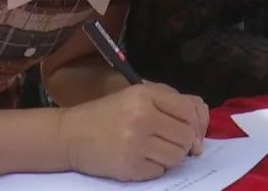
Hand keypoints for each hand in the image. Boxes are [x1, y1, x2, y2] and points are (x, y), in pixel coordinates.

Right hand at [60, 82, 208, 180]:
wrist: (69, 135)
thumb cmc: (107, 113)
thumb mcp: (136, 95)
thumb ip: (171, 105)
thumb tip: (199, 137)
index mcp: (144, 96)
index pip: (189, 110)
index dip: (194, 123)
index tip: (189, 130)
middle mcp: (141, 118)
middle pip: (185, 136)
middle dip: (183, 142)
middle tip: (168, 141)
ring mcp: (135, 144)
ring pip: (176, 157)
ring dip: (170, 156)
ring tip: (154, 149)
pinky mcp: (129, 168)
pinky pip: (160, 171)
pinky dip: (155, 168)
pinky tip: (140, 158)